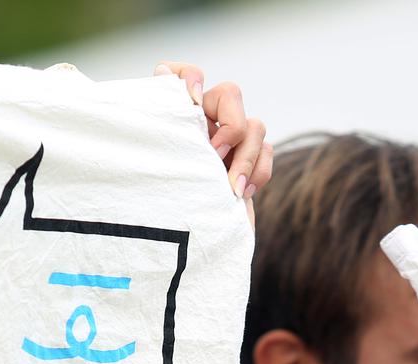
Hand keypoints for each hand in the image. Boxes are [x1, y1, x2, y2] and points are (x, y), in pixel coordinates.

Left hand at [155, 62, 271, 203]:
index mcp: (177, 115)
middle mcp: (204, 121)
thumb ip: (159, 119)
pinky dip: (258, 172)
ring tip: (231, 188)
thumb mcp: (151, 160)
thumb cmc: (159, 200)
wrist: (176, 236)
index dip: (191, 78)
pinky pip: (266, 152)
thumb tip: (163, 73)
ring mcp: (228, 142)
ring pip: (255, 125)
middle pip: (231, 93)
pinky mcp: (247, 165)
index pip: (184, 75)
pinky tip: (239, 194)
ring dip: (246, 157)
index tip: (193, 103)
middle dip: (230, 126)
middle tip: (215, 157)